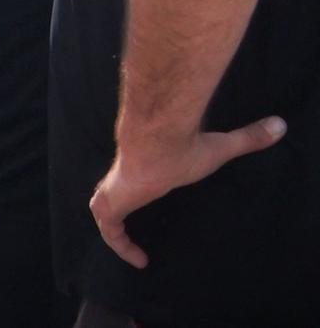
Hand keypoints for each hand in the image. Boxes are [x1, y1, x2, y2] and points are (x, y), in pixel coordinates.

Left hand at [91, 115, 285, 267]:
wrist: (156, 144)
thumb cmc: (184, 146)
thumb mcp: (220, 148)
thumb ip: (246, 138)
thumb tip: (279, 125)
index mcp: (143, 169)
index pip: (135, 181)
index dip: (141, 189)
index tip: (153, 195)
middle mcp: (123, 180)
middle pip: (114, 199)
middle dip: (118, 213)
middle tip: (132, 235)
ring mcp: (112, 192)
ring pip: (107, 216)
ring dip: (117, 233)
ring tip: (135, 253)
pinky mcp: (109, 206)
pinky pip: (111, 232)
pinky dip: (121, 246)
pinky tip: (139, 260)